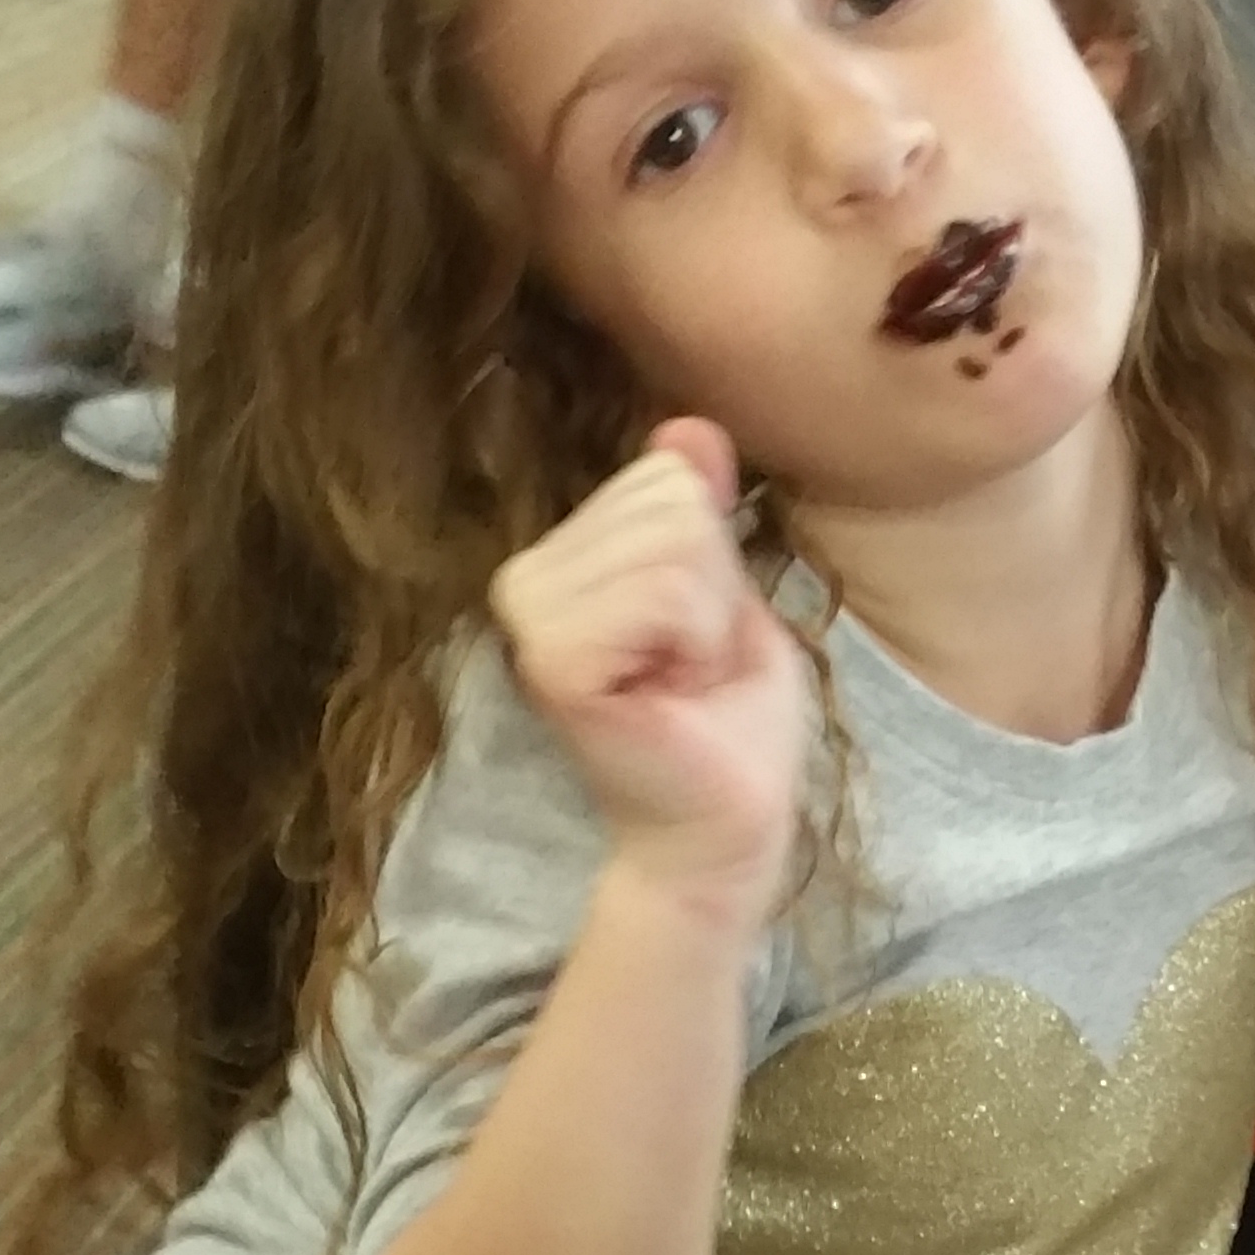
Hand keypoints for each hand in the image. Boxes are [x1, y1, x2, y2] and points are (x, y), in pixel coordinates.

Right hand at [491, 420, 809, 916]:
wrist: (723, 827)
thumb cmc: (727, 725)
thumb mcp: (726, 597)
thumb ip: (698, 515)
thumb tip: (689, 427)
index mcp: (561, 560)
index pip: (665, 478)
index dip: (712, 563)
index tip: (694, 640)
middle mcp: (527, 580)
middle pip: (669, 502)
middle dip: (713, 591)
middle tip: (692, 669)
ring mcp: (532, 621)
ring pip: (672, 543)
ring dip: (707, 622)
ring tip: (680, 683)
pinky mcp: (556, 664)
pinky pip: (660, 594)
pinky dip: (695, 643)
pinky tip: (669, 694)